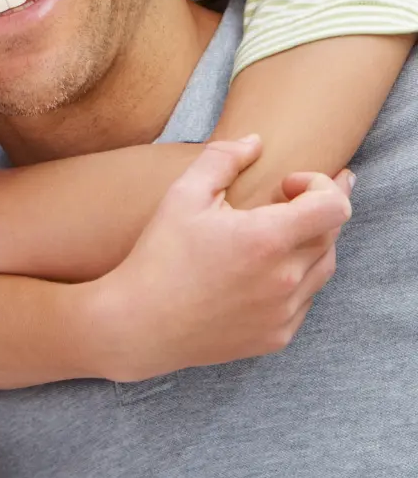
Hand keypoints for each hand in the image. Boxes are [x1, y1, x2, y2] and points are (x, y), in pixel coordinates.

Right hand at [94, 136, 352, 381]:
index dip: (322, 184)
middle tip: (292, 196)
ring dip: (310, 243)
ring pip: (323, 268)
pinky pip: (304, 300)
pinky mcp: (277, 336)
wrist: (141, 323)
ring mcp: (284, 312)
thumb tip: (255, 141)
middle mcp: (285, 278)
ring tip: (278, 232)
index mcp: (267, 239)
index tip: (287, 184)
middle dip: (317, 209)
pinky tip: (263, 271)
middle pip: (331, 234)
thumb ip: (222, 159)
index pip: (335, 206)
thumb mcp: (182, 195)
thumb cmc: (159, 256)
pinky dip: (295, 279)